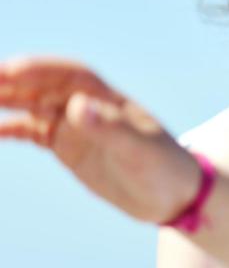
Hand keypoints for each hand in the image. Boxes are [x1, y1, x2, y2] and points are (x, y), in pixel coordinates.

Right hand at [0, 57, 199, 222]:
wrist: (173, 196)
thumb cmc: (164, 168)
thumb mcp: (139, 150)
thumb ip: (108, 128)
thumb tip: (76, 107)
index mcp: (107, 98)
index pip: (68, 75)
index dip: (38, 70)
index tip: (8, 72)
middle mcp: (87, 106)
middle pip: (42, 87)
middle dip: (10, 82)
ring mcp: (75, 126)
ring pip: (31, 106)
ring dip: (4, 100)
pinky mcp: (68, 147)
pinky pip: (32, 132)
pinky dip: (10, 129)